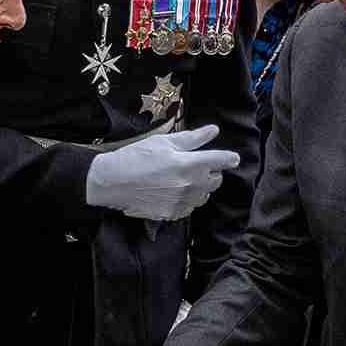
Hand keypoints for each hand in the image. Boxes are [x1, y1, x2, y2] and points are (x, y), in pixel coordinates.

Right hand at [85, 125, 241, 221]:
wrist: (112, 182)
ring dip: (201, 187)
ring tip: (184, 179)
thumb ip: (193, 138)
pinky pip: (190, 207)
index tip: (232, 158)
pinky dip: (188, 199)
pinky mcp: (173, 214)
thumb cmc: (136, 157)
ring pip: (204, 195)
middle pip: (216, 180)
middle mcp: (192, 185)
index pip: (222, 160)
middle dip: (212, 172)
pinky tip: (174, 191)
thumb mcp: (164, 142)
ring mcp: (183, 202)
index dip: (230, 158)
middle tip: (198, 165)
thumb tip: (214, 131)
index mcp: (192, 164)